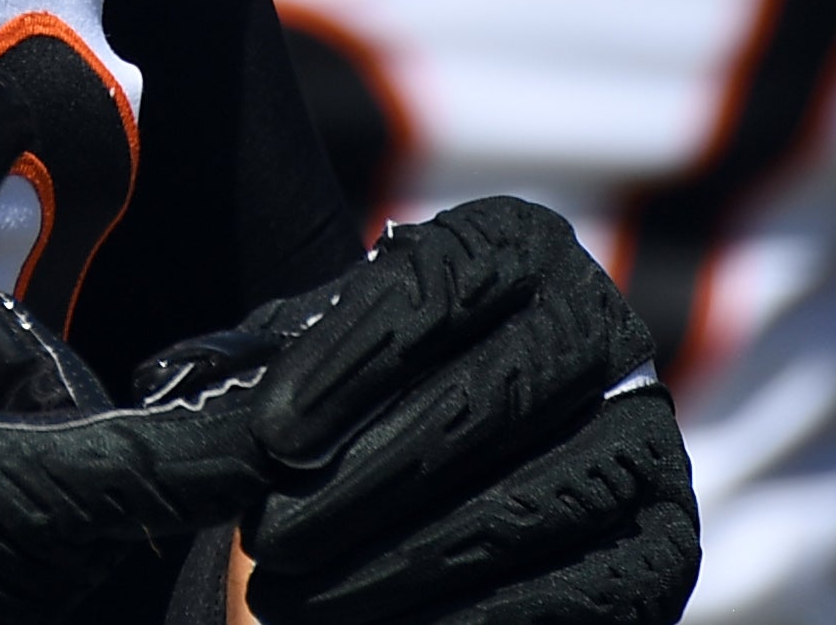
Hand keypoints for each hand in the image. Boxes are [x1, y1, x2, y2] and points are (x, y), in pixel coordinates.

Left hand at [238, 199, 697, 624]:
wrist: (459, 501)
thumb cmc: (360, 415)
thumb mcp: (312, 367)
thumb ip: (254, 361)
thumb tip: (167, 379)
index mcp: (517, 249)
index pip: (438, 285)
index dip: (350, 363)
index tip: (269, 438)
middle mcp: (603, 329)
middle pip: (486, 398)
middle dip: (364, 479)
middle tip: (266, 540)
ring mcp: (648, 440)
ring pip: (526, 502)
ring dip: (397, 563)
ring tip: (290, 601)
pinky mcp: (668, 547)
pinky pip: (576, 590)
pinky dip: (470, 619)